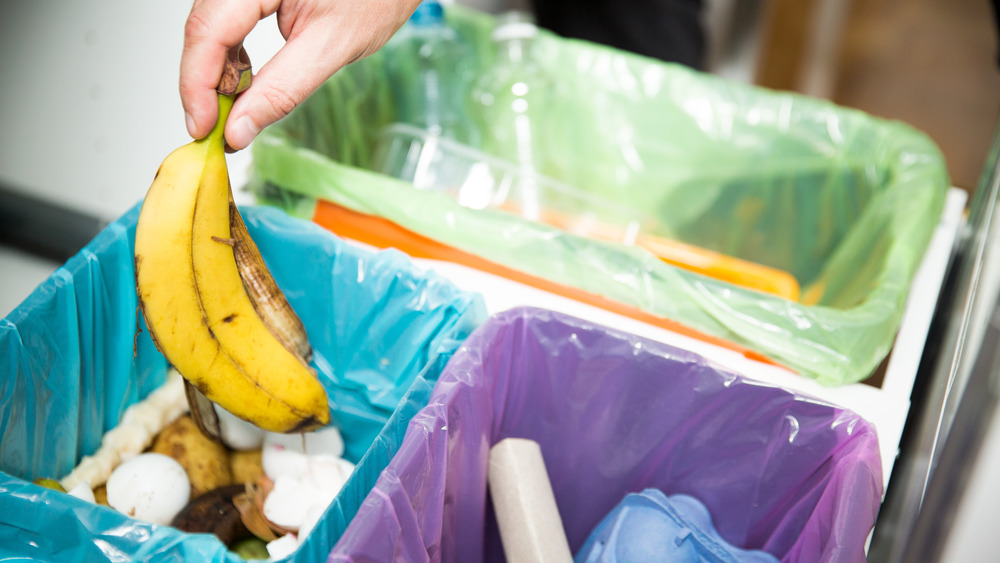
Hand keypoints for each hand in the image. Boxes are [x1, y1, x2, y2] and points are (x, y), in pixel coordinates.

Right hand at [180, 0, 420, 149]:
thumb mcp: (332, 47)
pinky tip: (242, 85)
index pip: (208, 30)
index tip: (202, 128)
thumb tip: (239, 129)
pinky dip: (231, 57)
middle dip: (204, 84)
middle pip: (203, 28)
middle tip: (212, 130)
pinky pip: (226, 22)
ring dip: (216, 73)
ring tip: (230, 113)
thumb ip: (282, 89)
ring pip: (210, 27)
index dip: (197, 84)